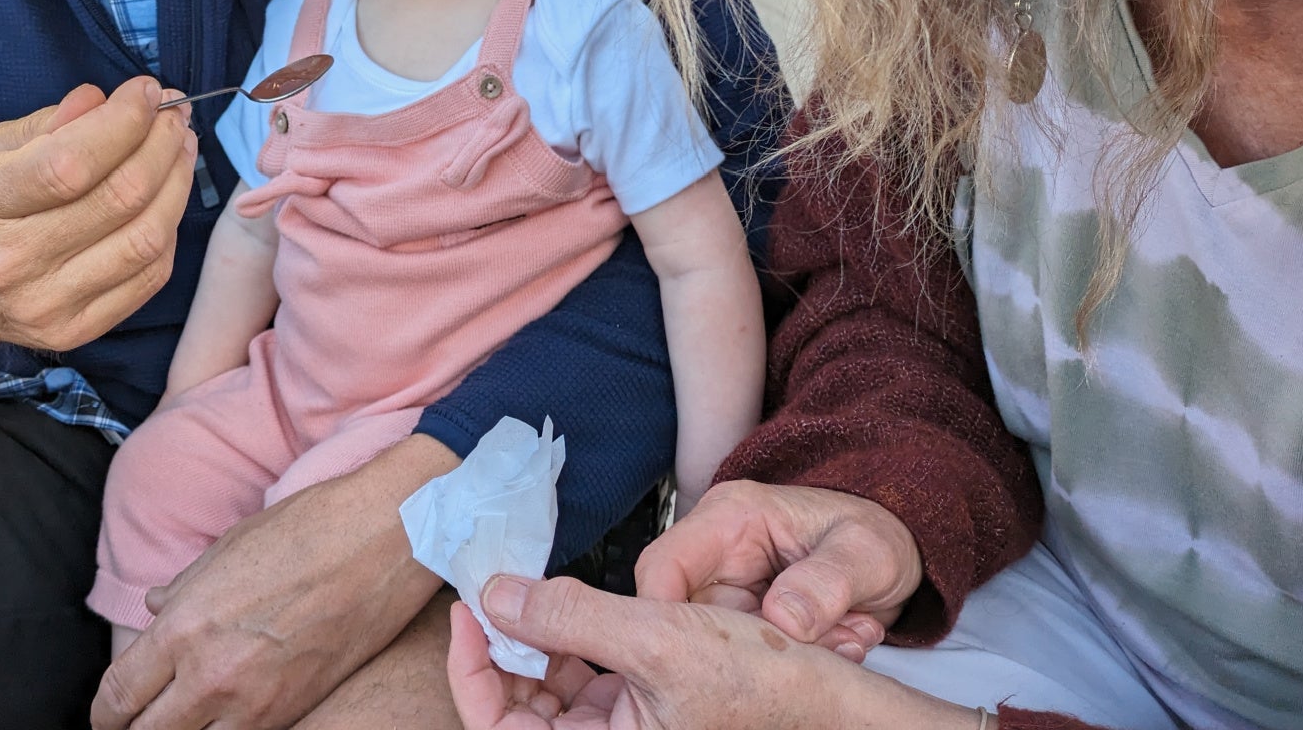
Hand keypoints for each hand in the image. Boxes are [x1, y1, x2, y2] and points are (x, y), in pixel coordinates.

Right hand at [0, 78, 196, 418]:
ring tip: (180, 150)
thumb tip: (102, 99)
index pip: (70, 163)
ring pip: (144, 240)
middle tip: (174, 117)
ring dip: (176, 185)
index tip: (148, 91)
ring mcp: (46, 303)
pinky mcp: (74, 332)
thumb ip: (44, 125)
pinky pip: (148, 278)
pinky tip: (166, 199)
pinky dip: (168, 231)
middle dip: (160, 145)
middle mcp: (11, 260)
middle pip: (118, 199)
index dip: (123, 123)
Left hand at [92, 434, 458, 729]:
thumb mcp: (228, 549)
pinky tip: (224, 719)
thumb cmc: (305, 530)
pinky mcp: (297, 712)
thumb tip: (154, 607)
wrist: (384, 538)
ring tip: (181, 721)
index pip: (119, 695)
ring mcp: (258, 703)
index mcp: (185, 627)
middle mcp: (212, 675)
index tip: (105, 714)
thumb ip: (183, 588)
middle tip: (132, 724)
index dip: (104, 712)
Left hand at [447, 580, 977, 729]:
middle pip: (520, 706)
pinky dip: (574, 637)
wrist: (835, 694)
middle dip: (506, 644)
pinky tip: (578, 601)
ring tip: (538, 587)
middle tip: (497, 587)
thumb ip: (571, 613)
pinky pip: (587, 678)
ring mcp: (627, 729)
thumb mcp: (659, 635)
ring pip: (551, 688)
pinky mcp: (646, 709)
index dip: (470, 669)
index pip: (499, 725)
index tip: (467, 610)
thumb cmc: (766, 684)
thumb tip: (497, 595)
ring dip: (539, 635)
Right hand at [633, 481, 922, 660]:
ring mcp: (734, 591)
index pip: (663, 566)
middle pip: (690, 615)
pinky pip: (755, 657)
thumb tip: (785, 618)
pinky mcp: (751, 621)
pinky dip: (801, 663)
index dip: (664, 613)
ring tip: (845, 635)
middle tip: (820, 643)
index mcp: (731, 517)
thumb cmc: (874, 534)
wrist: (894, 553)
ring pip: (725, 644)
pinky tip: (843, 640)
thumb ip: (827, 581)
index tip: (700, 654)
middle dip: (751, 645)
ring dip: (787, 656)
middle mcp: (720, 553)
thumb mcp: (866, 551)